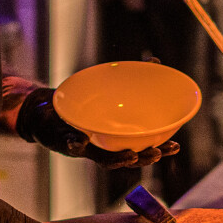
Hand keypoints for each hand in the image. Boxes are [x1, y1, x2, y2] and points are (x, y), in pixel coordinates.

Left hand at [14, 87, 180, 167]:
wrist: (46, 111)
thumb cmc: (80, 102)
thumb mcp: (108, 88)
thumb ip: (132, 77)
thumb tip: (155, 62)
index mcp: (117, 137)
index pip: (142, 147)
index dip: (159, 150)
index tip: (175, 146)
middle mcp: (104, 146)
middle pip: (129, 158)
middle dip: (145, 158)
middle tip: (158, 152)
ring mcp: (87, 147)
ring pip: (105, 159)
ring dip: (119, 160)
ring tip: (132, 156)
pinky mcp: (67, 142)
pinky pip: (73, 145)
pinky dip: (76, 144)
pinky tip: (80, 141)